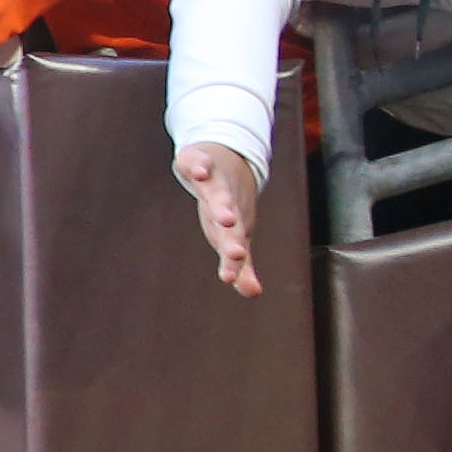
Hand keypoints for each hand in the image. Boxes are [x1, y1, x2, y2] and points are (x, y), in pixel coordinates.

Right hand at [174, 141, 263, 297]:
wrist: (229, 158)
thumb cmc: (230, 205)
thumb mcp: (234, 235)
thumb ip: (241, 265)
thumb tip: (254, 293)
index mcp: (234, 225)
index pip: (234, 245)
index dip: (233, 261)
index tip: (229, 277)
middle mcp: (228, 204)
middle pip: (231, 222)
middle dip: (232, 237)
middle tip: (236, 252)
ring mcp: (215, 181)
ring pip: (219, 194)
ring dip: (222, 205)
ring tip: (226, 218)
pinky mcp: (198, 161)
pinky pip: (197, 163)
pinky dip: (198, 166)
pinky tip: (199, 172)